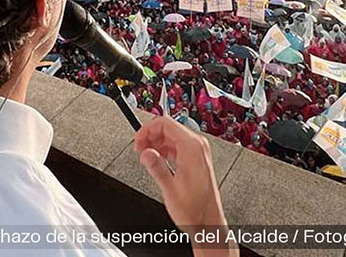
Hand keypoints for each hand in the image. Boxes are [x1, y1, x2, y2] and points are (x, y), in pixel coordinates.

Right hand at [134, 117, 236, 256]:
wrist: (208, 222)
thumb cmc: (195, 210)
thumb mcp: (170, 190)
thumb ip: (157, 168)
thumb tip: (146, 153)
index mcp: (192, 148)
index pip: (165, 123)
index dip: (147, 129)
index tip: (137, 140)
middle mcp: (197, 146)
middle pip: (167, 127)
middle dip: (149, 136)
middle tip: (139, 149)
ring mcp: (198, 151)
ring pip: (170, 135)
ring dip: (155, 142)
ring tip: (145, 156)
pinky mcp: (195, 157)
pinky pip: (176, 144)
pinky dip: (163, 149)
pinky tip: (156, 160)